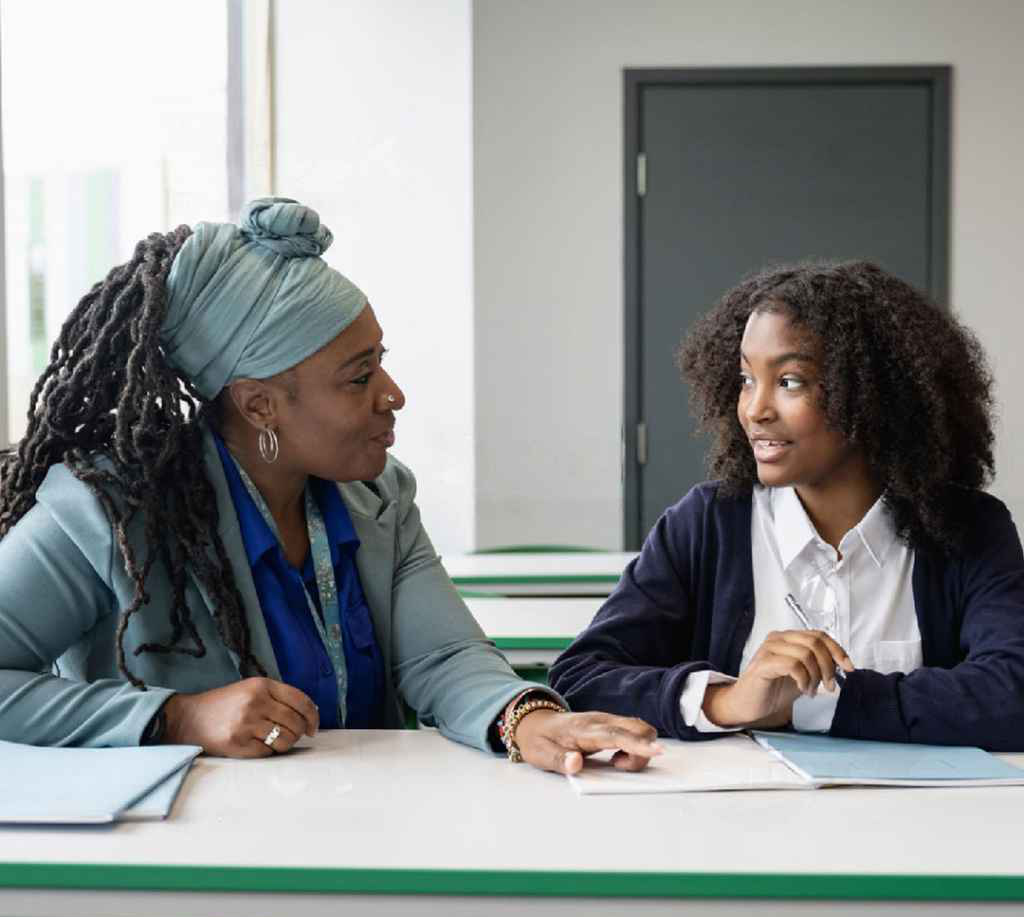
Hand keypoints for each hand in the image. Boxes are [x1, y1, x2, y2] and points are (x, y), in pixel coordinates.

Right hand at [163, 677, 318, 757]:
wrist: (188, 718)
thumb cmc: (224, 704)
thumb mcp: (250, 689)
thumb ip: (277, 697)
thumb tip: (309, 714)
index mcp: (261, 685)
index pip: (301, 701)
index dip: (313, 716)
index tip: (313, 727)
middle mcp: (255, 702)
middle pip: (295, 723)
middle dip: (299, 733)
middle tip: (292, 736)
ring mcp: (246, 723)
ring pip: (285, 740)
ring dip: (285, 744)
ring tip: (275, 741)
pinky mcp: (237, 743)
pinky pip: (267, 752)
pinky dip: (267, 751)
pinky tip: (256, 744)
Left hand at [512, 709, 662, 774]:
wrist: (534, 721)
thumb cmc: (539, 739)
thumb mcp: (540, 755)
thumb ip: (558, 760)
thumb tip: (575, 764)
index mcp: (584, 729)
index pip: (616, 734)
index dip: (637, 744)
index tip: (658, 750)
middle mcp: (600, 720)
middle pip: (638, 727)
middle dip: (643, 750)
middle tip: (618, 766)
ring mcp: (607, 720)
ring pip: (639, 728)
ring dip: (639, 749)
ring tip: (615, 763)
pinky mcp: (611, 725)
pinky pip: (634, 732)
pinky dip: (635, 746)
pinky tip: (617, 757)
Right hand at [703, 630, 853, 728]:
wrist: (747, 704)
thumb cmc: (773, 689)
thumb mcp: (803, 675)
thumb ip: (818, 666)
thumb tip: (843, 664)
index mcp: (788, 638)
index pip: (819, 635)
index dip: (838, 650)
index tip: (849, 668)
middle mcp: (777, 639)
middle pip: (815, 642)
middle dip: (828, 666)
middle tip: (828, 686)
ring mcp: (768, 650)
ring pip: (805, 653)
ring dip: (815, 676)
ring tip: (811, 690)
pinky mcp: (763, 664)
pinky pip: (793, 665)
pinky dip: (803, 680)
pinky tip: (802, 690)